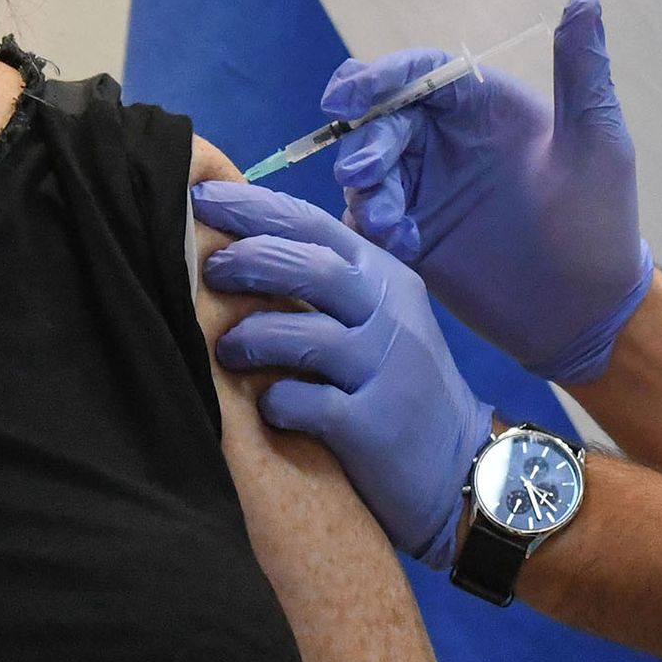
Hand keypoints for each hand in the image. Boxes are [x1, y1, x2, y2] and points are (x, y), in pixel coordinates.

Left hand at [197, 181, 498, 567]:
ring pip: (305, 334)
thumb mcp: (379, 318)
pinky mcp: (373, 425)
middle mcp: (388, 315)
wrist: (460, 464)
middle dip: (249, 260)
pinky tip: (268, 407)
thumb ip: (329, 279)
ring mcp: (384, 369)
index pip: (313, 224)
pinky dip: (276, 401)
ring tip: (226, 349)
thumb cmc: (399, 384)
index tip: (201, 197)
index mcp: (383, 277)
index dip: (252, 207)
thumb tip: (243, 242)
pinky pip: (307, 403)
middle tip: (208, 271)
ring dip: (252, 336)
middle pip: (311, 268)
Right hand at [331, 0, 651, 385]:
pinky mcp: (411, 236)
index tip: (349, 96)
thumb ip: (581, 73)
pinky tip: (404, 247)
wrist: (587, 313)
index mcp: (485, 107)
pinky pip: (368, 220)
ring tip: (388, 223)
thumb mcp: (596, 143)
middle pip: (381, 119)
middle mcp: (448, 141)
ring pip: (366, 169)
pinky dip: (373, 228)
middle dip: (362, 140)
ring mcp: (425, 189)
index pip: (422, 73)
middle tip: (360, 173)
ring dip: (365, 189)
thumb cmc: (600, 222)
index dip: (381, 77)